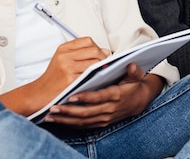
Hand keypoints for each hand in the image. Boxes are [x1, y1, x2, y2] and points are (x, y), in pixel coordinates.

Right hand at [0, 37, 110, 115]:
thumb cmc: (54, 78)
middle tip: (103, 66)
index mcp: (63, 49)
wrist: (39, 94)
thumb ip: (82, 53)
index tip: (99, 55)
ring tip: (100, 73)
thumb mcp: (63, 59)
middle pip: (94, 51)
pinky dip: (97, 77)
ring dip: (101, 68)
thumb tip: (106, 51)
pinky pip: (91, 75)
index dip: (97, 48)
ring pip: (95, 63)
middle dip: (103, 58)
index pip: (88, 41)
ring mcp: (67, 68)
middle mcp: (65, 56)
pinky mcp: (71, 80)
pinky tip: (96, 80)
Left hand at [43, 64, 163, 128]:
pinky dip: (70, 124)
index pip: (98, 97)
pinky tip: (58, 120)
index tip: (71, 95)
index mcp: (116, 96)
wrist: (139, 102)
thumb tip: (130, 64)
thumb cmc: (134, 86)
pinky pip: (84, 126)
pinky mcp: (101, 123)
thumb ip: (133, 71)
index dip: (85, 98)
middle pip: (86, 112)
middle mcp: (109, 109)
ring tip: (50, 116)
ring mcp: (104, 118)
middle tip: (53, 107)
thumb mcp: (136, 77)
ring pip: (83, 121)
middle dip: (68, 111)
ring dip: (65, 119)